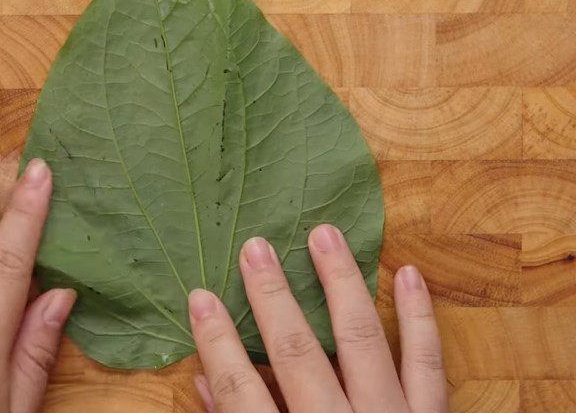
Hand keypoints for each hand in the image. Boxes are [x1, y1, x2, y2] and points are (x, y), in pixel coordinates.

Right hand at [188, 225, 446, 412]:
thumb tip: (205, 386)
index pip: (242, 394)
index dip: (217, 343)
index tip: (198, 295)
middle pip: (299, 356)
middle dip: (272, 298)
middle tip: (255, 246)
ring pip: (362, 342)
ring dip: (341, 284)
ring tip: (324, 234)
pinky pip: (429, 366)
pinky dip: (420, 319)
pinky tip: (408, 274)